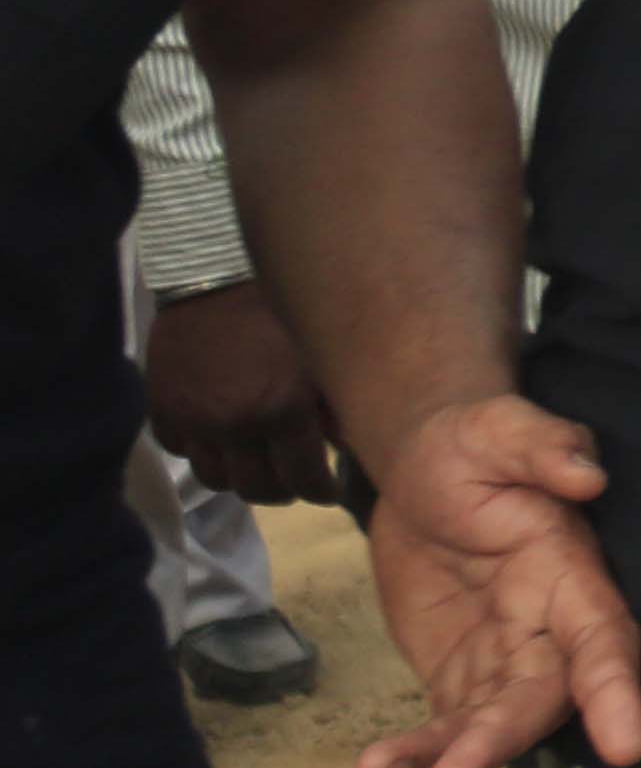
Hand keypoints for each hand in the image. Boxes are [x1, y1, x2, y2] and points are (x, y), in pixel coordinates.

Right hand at [142, 276, 344, 506]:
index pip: (304, 480)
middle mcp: (234, 423)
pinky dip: (199, 451)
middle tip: (294, 481)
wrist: (218, 274)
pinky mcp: (162, 406)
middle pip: (256, 488)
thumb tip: (350, 448)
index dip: (321, 492)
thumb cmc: (285, 310)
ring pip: (214, 478)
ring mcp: (193, 418)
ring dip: (239, 477)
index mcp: (282, 410)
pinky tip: (219, 440)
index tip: (329, 491)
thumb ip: (337, 407)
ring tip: (257, 466)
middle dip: (281, 491)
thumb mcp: (324, 356)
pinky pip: (179, 449)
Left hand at [351, 394, 640, 767]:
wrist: (421, 472)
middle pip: (537, 703)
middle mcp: (547, 631)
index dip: (616, 692)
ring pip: (485, 732)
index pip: (604, 639)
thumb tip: (588, 475)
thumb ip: (544, 447)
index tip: (626, 747)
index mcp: (570, 575)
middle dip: (497, 745)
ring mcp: (501, 663)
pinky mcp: (458, 681)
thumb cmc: (472, 444)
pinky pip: (442, 737)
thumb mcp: (501, 430)